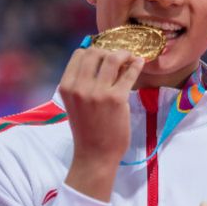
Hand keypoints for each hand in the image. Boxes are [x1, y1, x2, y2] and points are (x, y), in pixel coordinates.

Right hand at [60, 47, 143, 200]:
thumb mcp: (76, 103)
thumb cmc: (87, 130)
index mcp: (66, 86)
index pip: (79, 54)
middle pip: (95, 52)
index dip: (94, 51)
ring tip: (131, 58)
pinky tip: (139, 64)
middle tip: (120, 57)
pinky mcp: (117, 99)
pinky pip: (129, 73)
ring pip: (112, 57)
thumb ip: (83, 83)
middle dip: (109, 51)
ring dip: (124, 54)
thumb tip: (102, 60)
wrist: (95, 154)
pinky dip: (136, 64)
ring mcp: (98, 92)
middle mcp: (79, 87)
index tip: (105, 56)